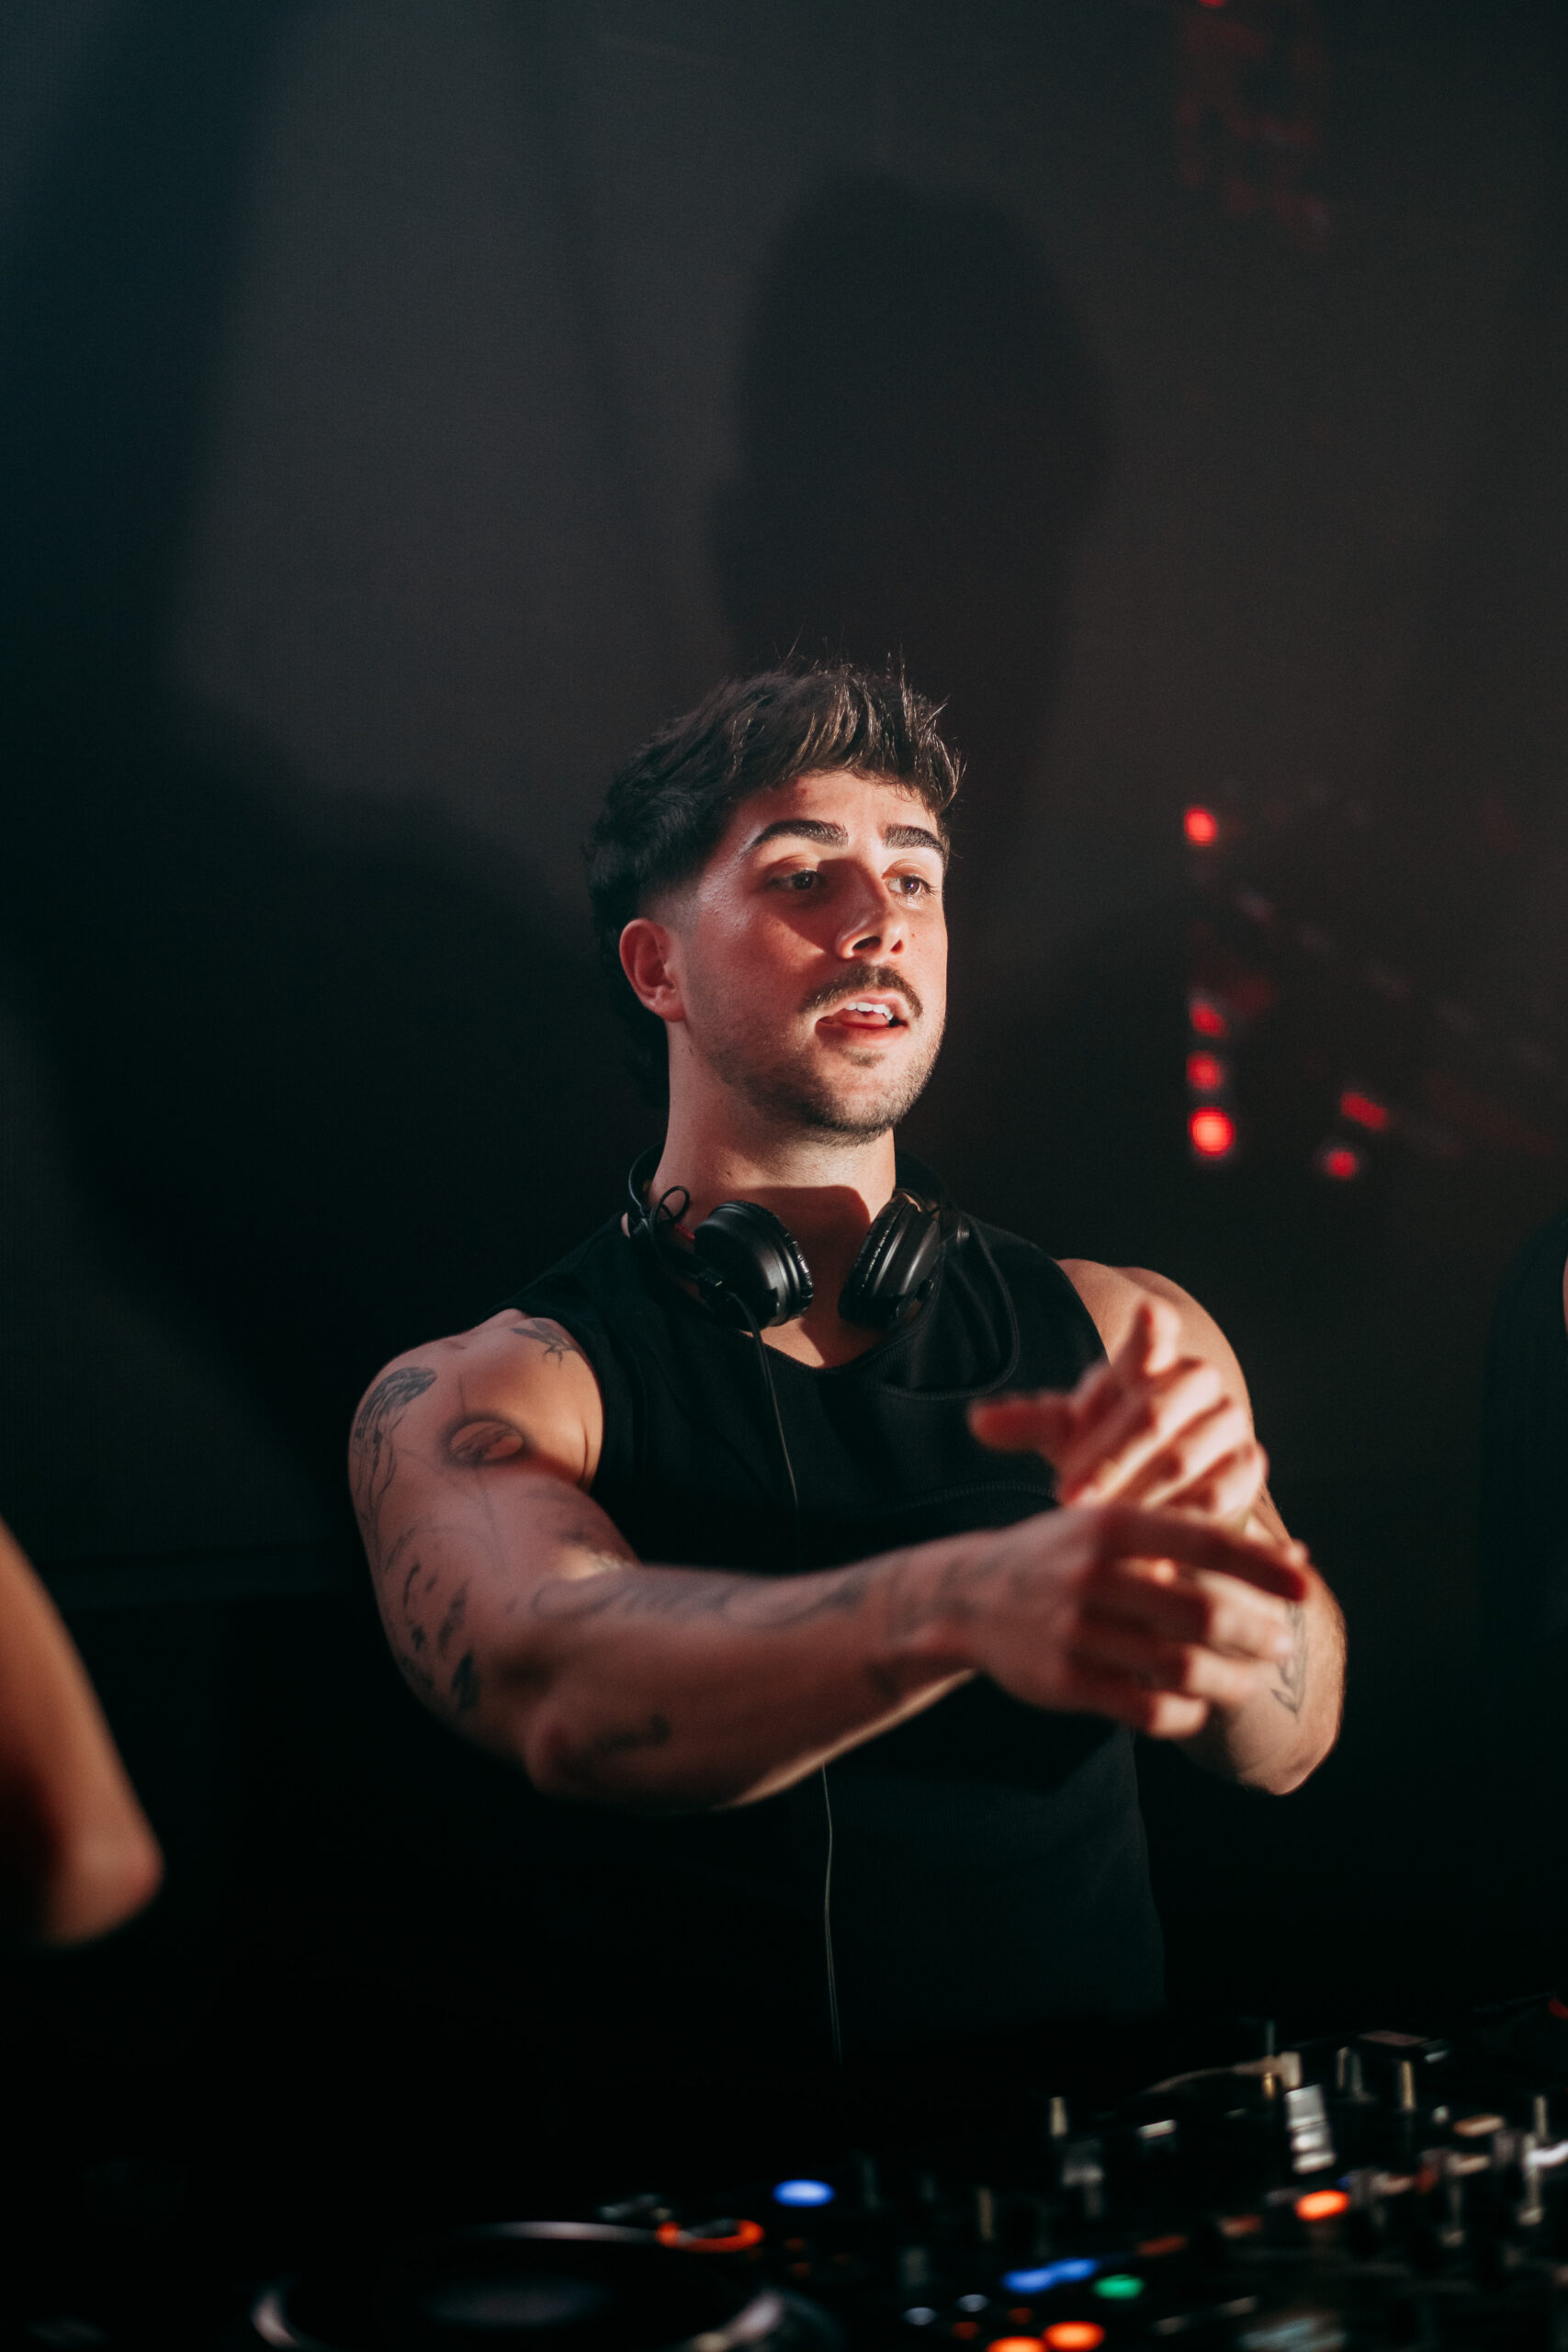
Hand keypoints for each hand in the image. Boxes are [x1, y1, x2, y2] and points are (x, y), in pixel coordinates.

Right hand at [945, 1501, 1310, 1739]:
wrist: (969, 1596)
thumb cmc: (1065, 1555)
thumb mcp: (1117, 1525)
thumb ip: (1199, 1538)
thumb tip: (1298, 1556)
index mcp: (1110, 1523)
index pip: (1205, 1542)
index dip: (1263, 1568)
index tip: (1307, 1589)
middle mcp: (1091, 1573)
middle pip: (1202, 1612)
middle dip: (1256, 1634)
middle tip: (1283, 1646)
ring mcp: (1074, 1630)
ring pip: (1180, 1667)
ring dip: (1231, 1681)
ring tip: (1250, 1682)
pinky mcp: (1062, 1682)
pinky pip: (1146, 1709)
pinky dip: (1186, 1712)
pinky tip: (1197, 1706)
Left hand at [968, 1296, 1266, 1525]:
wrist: (1161, 1492)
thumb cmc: (1106, 1449)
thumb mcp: (1065, 1434)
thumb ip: (1026, 1423)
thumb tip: (977, 1422)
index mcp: (1148, 1359)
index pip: (1154, 1332)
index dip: (1152, 1327)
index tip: (1146, 1315)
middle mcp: (1195, 1381)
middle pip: (1153, 1411)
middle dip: (1107, 1457)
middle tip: (1067, 1494)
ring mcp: (1227, 1422)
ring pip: (1182, 1457)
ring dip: (1135, 1492)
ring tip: (1096, 1521)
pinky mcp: (1248, 1466)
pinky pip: (1216, 1493)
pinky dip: (1177, 1516)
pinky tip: (1145, 1538)